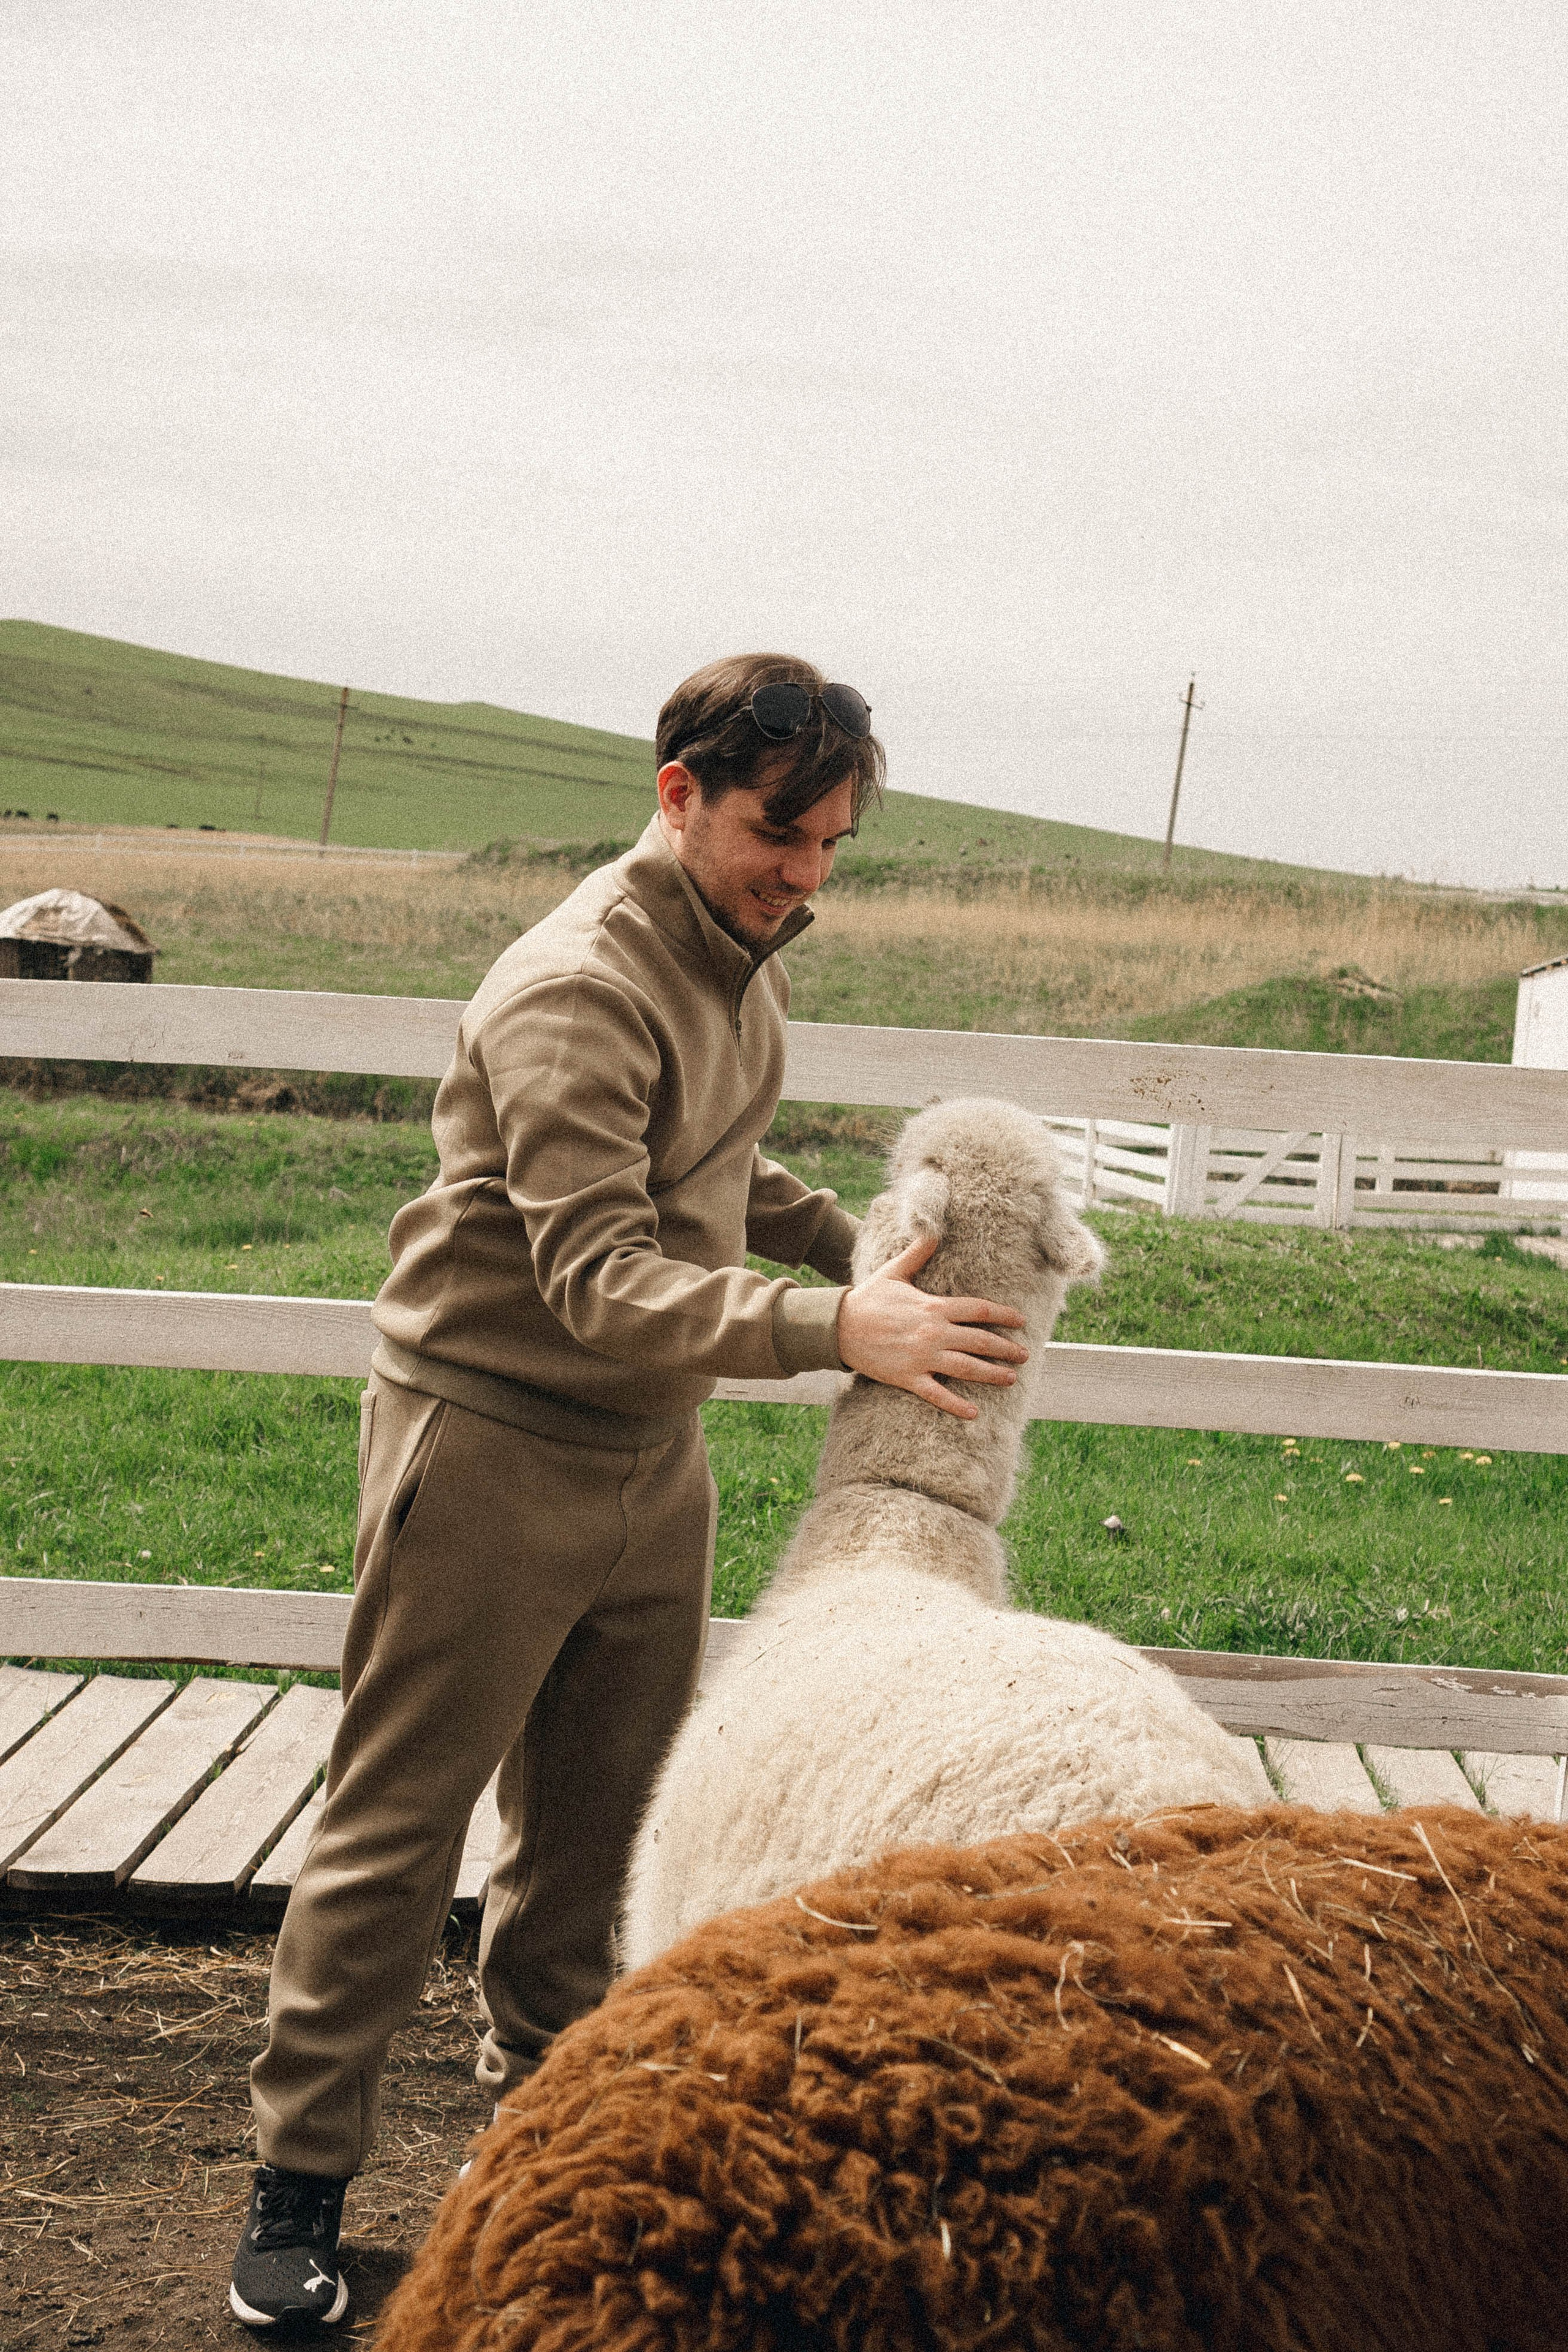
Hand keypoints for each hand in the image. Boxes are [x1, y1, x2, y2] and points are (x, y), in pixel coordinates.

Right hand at [837, 1233, 1028, 1419]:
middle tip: (1025, 1356)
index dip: (1003, 1315)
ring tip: (1011, 1379)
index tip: (1021, 1321)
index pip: (978, 1310)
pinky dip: (955, 1405)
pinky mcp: (907, 1377)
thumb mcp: (894, 1271)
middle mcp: (932, 1333)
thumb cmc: (868, 1298)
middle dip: (1005, 1349)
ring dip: (991, 1375)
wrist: (838, 1327)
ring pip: (965, 1368)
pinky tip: (974, 1413)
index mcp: (933, 1307)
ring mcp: (921, 1358)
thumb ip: (918, 1252)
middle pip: (979, 1341)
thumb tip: (933, 1228)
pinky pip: (936, 1395)